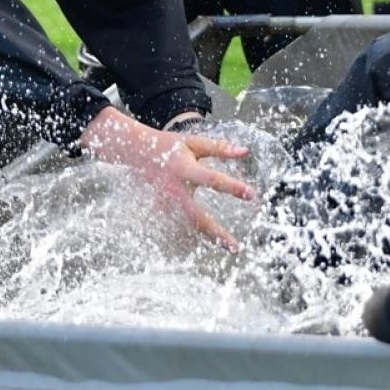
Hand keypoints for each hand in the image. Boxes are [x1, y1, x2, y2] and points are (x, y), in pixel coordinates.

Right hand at [80, 106, 252, 250]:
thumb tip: (245, 151)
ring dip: (208, 237)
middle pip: (197, 216)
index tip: (252, 195)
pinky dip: (192, 234)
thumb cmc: (169, 146)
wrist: (137, 151)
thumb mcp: (194, 142)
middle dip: (217, 233)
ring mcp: (166, 202)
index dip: (232, 187)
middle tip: (236, 247)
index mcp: (185, 169)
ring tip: (228, 246)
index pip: (212, 180)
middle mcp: (176, 190)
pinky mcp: (161, 209)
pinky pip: (178, 225)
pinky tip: (207, 242)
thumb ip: (219, 148)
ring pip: (188, 225)